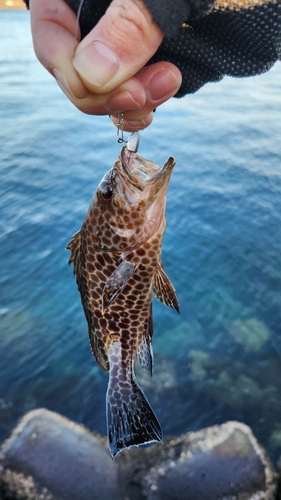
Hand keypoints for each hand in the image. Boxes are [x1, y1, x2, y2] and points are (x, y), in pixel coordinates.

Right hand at [29, 0, 181, 130]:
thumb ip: (126, 21)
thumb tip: (94, 76)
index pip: (52, 37)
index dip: (73, 72)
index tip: (104, 87)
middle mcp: (90, 14)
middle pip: (78, 70)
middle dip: (110, 92)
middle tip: (144, 95)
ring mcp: (115, 35)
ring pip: (106, 85)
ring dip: (133, 98)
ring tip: (168, 84)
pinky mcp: (141, 51)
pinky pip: (132, 85)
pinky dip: (146, 97)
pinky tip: (163, 92)